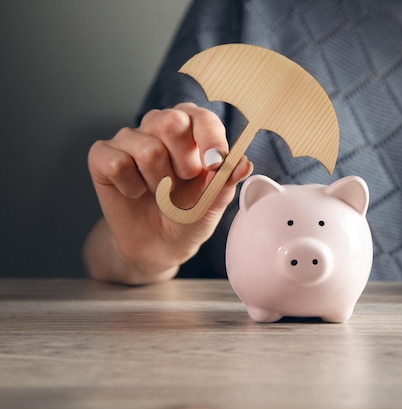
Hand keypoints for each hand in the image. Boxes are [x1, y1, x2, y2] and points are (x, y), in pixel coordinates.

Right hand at [84, 103, 251, 283]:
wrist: (160, 244)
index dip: (210, 139)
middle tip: (184, 182)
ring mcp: (129, 137)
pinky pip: (118, 164)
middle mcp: (160, 124)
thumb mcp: (214, 203)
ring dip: (159, 184)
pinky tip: (135, 193)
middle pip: (171, 122)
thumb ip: (227, 181)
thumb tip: (244, 163)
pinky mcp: (103, 155)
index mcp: (193, 127)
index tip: (213, 166)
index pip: (202, 117)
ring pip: (148, 150)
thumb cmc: (190, 215)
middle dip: (183, 162)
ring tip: (160, 193)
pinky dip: (131, 188)